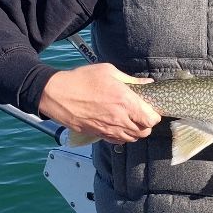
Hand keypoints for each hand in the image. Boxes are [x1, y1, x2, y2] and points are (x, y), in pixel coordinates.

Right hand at [38, 64, 160, 142]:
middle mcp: (119, 118)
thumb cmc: (82, 79)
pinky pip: (118, 141)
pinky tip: (118, 125)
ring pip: (132, 139)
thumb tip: (148, 83)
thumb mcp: (108, 71)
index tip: (150, 109)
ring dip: (135, 131)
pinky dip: (122, 136)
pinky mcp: (98, 134)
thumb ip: (131, 80)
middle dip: (146, 125)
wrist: (58, 94)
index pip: (151, 119)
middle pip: (144, 132)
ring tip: (130, 120)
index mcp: (125, 101)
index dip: (154, 115)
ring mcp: (108, 129)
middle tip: (141, 115)